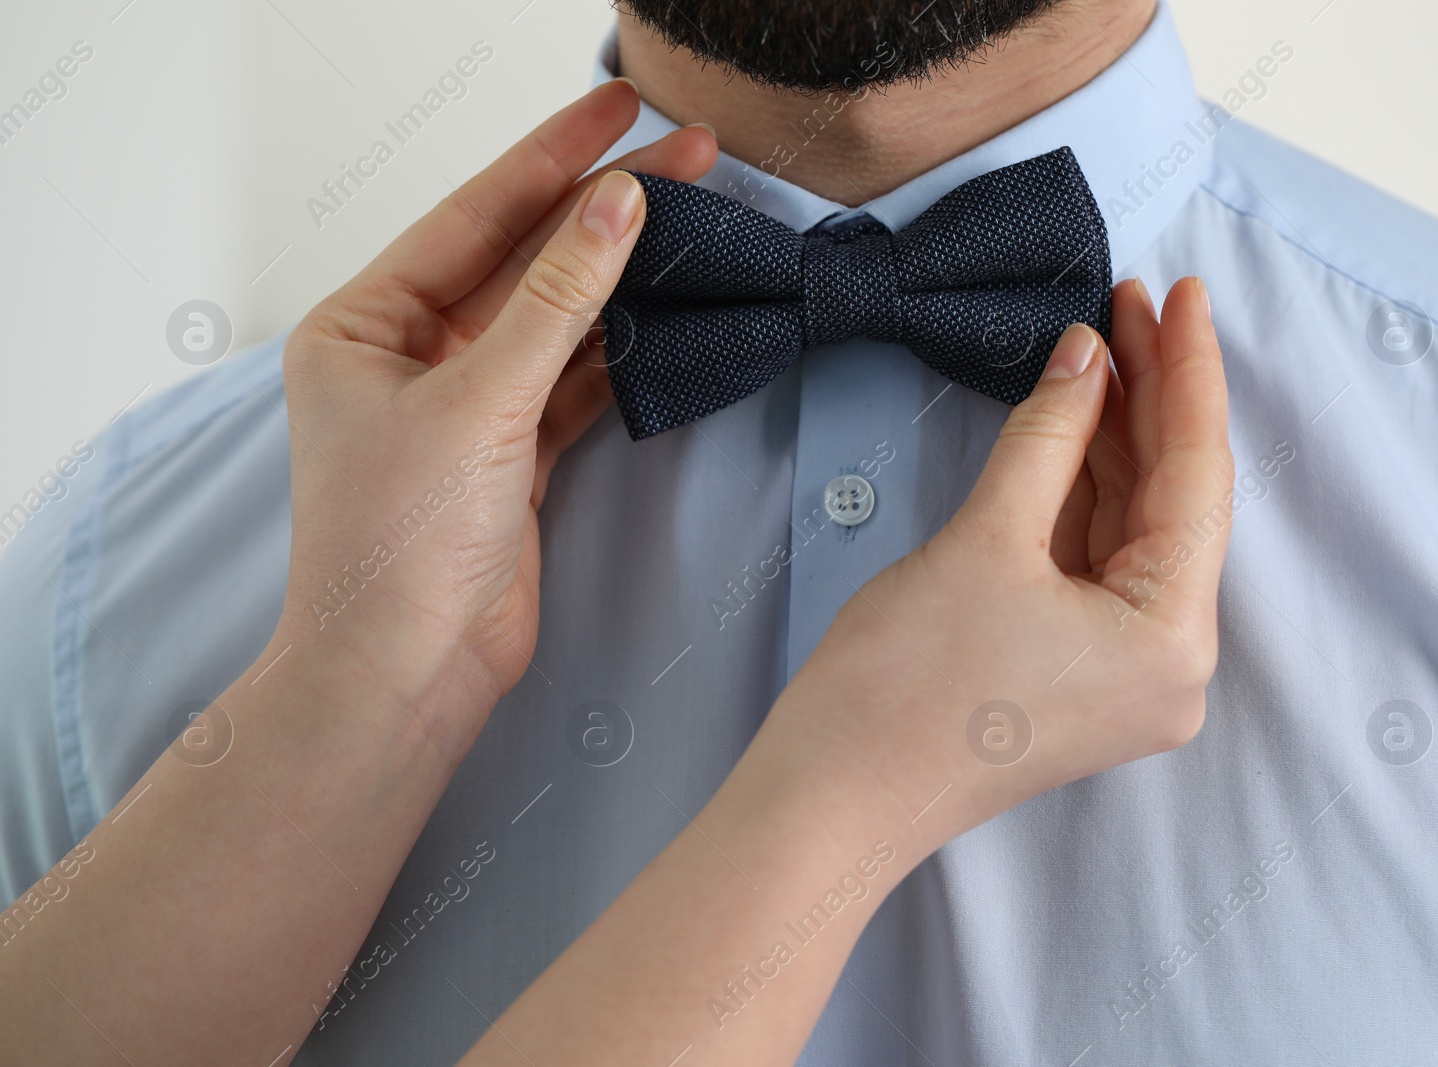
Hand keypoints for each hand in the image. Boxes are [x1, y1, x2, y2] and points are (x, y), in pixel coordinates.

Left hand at [273, 81, 715, 733]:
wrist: (407, 676)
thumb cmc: (396, 550)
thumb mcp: (477, 406)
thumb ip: (554, 304)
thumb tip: (615, 207)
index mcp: (365, 325)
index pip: (473, 216)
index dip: (551, 157)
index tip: (620, 107)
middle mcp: (410, 355)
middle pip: (522, 261)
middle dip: (601, 212)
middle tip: (687, 156)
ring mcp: (466, 406)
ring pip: (556, 320)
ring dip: (619, 279)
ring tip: (692, 223)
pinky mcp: (512, 454)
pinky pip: (574, 379)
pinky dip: (619, 351)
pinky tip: (665, 311)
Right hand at [760, 277, 1232, 852]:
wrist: (830, 797)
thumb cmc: (903, 689)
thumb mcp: (985, 539)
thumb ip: (1050, 435)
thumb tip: (1088, 356)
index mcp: (1173, 639)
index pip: (1197, 476)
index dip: (1188, 372)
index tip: (1181, 294)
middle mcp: (1170, 665)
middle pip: (1173, 500)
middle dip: (1150, 398)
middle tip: (1132, 303)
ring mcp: (1124, 675)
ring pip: (1134, 529)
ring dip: (1117, 440)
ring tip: (1101, 348)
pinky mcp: (1077, 674)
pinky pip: (1099, 564)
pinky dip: (1085, 493)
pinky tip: (1076, 424)